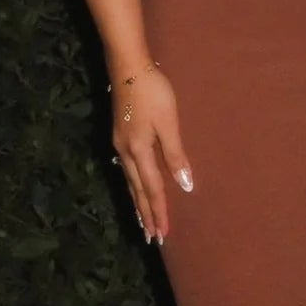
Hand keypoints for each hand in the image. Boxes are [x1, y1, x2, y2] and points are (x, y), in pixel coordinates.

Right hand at [110, 67, 194, 245]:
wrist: (128, 67)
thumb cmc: (153, 92)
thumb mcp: (169, 123)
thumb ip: (175, 155)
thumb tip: (185, 184)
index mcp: (139, 151)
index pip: (152, 189)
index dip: (159, 211)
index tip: (164, 234)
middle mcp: (126, 153)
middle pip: (137, 191)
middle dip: (146, 215)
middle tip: (151, 238)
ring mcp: (120, 145)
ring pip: (130, 183)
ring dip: (137, 204)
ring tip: (142, 222)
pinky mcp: (120, 137)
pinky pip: (127, 171)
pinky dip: (132, 187)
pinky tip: (134, 189)